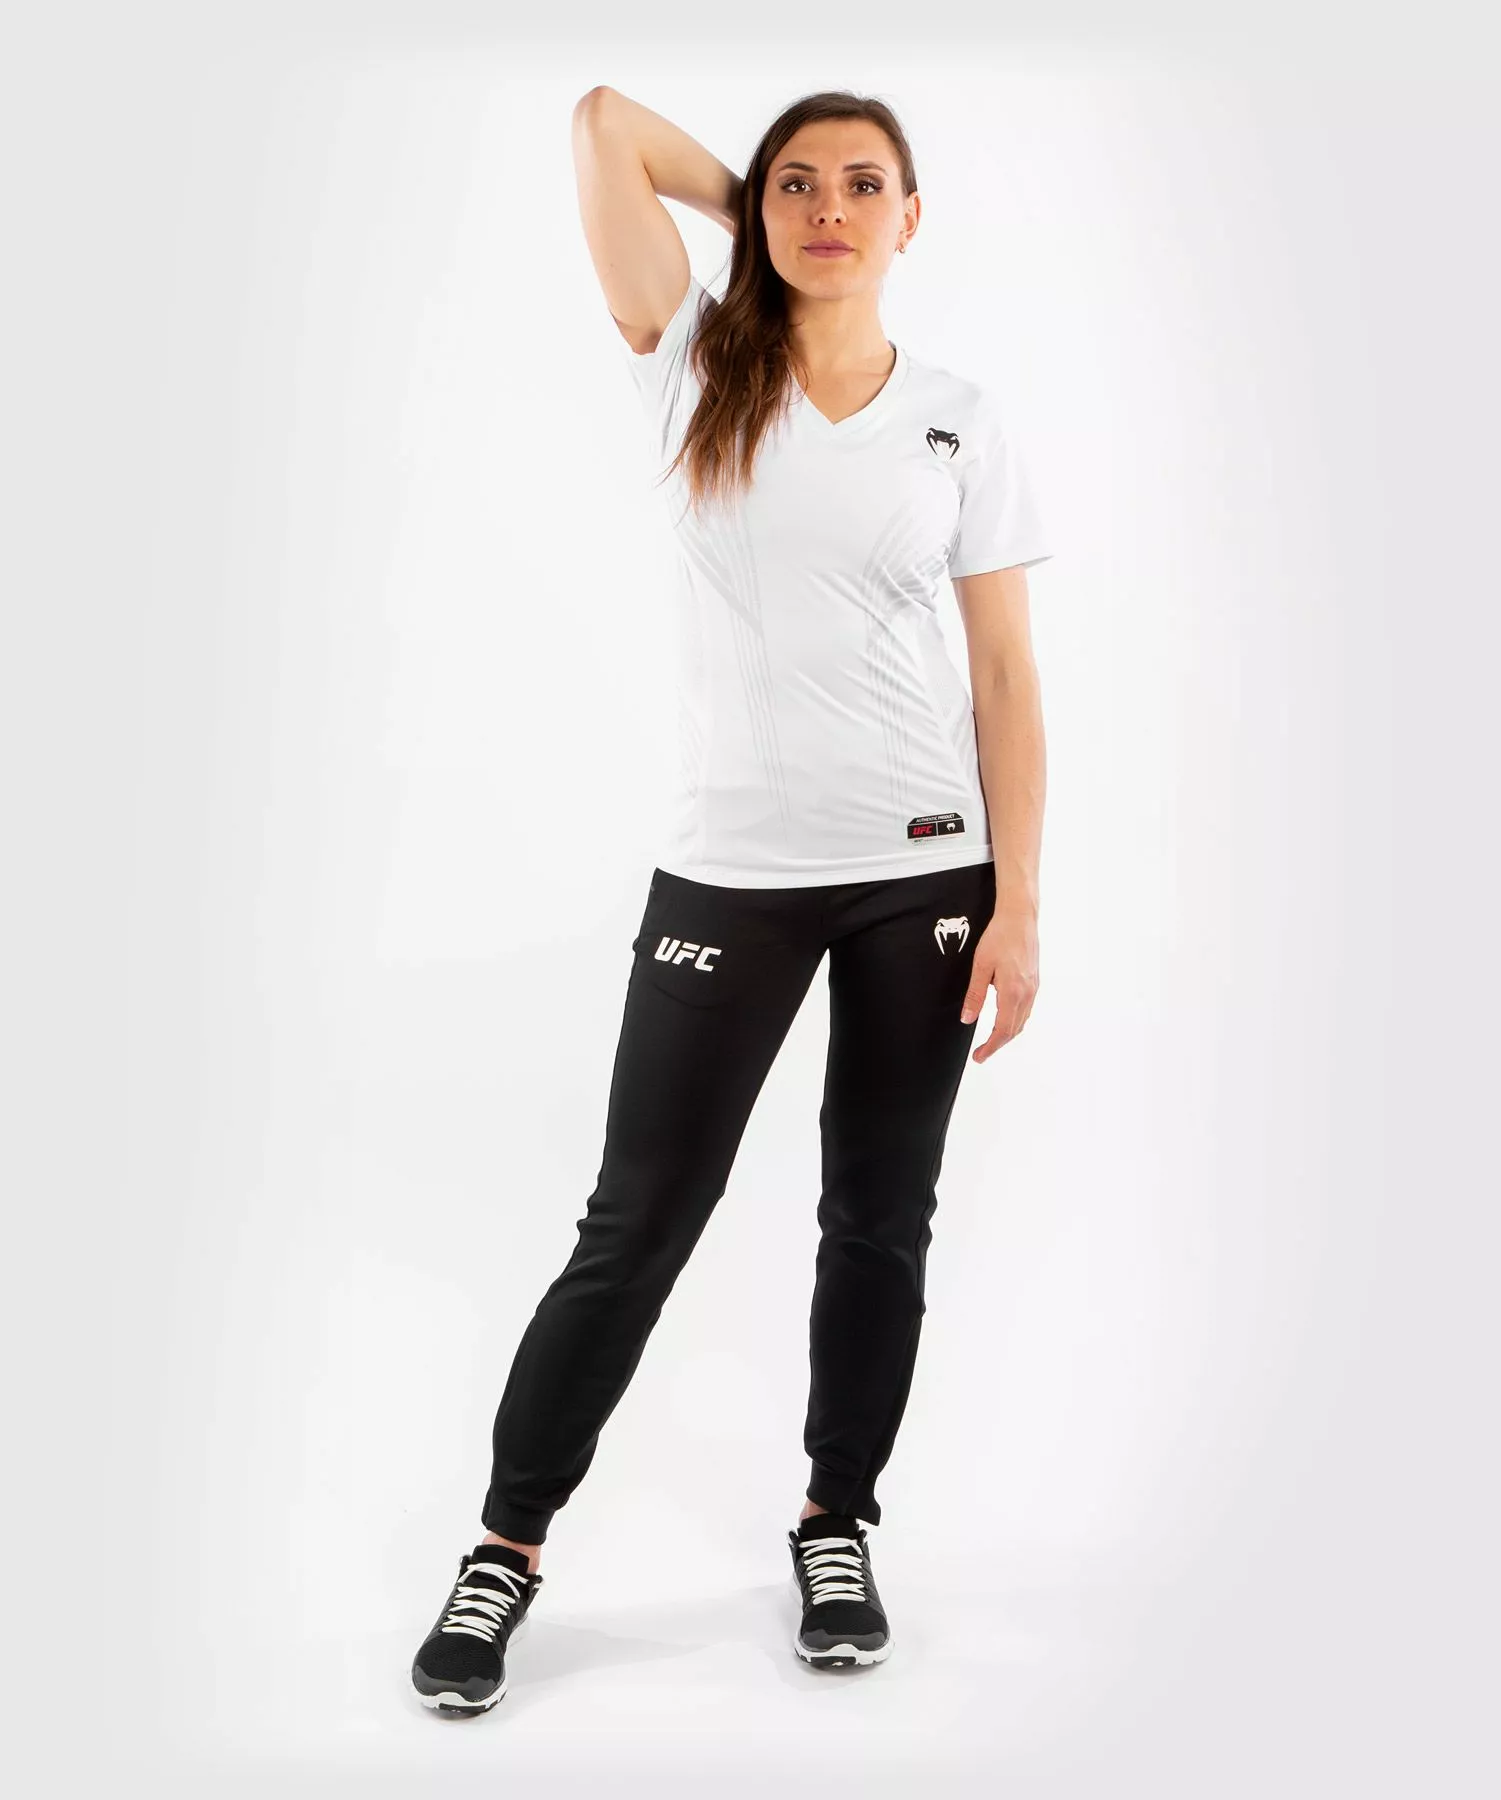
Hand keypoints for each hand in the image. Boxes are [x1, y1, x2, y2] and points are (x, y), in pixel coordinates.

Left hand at [959, 907, 1038, 1063]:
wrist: (1020, 916)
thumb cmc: (1000, 936)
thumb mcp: (981, 966)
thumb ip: (975, 995)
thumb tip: (967, 1018)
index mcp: (1013, 992)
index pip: (1003, 1030)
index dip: (991, 1047)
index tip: (979, 1057)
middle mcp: (1027, 993)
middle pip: (1014, 1029)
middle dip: (998, 1044)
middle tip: (981, 1053)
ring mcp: (1033, 987)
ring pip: (1022, 1020)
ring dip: (1007, 1033)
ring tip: (991, 1039)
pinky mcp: (1034, 981)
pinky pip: (1026, 1009)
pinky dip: (1015, 1020)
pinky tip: (1004, 1018)